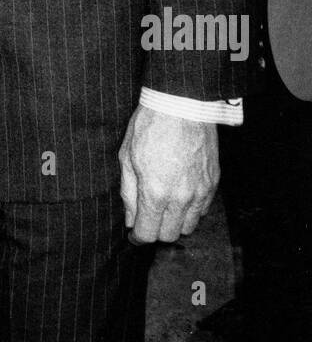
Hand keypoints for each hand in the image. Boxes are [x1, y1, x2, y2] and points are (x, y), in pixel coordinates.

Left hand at [118, 105, 218, 243]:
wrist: (182, 104)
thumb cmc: (150, 126)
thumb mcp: (127, 157)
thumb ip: (129, 193)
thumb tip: (130, 219)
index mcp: (156, 192)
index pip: (148, 234)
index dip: (138, 237)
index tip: (134, 233)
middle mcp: (181, 198)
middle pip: (170, 235)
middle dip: (156, 231)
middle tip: (148, 217)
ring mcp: (201, 191)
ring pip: (189, 226)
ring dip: (175, 222)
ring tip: (165, 206)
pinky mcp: (213, 182)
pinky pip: (203, 210)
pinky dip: (191, 209)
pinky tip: (181, 195)